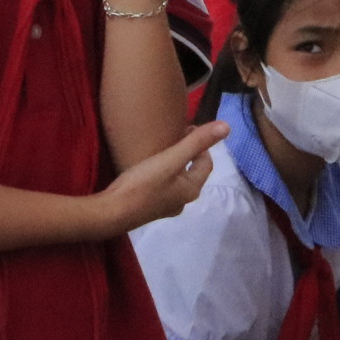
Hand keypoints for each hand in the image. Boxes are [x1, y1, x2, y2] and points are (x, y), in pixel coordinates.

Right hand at [100, 120, 228, 232]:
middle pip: (192, 172)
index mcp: (191, 189)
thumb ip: (197, 141)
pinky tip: (148, 170)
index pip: (206, 163)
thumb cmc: (143, 184)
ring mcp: (165, 207)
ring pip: (177, 181)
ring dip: (174, 165)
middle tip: (173, 137)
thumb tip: (227, 127)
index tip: (186, 128)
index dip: (201, 144)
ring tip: (161, 150)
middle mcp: (182, 201)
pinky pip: (163, 187)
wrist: (112, 212)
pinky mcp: (150, 208)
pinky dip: (162, 175)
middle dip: (188, 154)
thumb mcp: (171, 158)